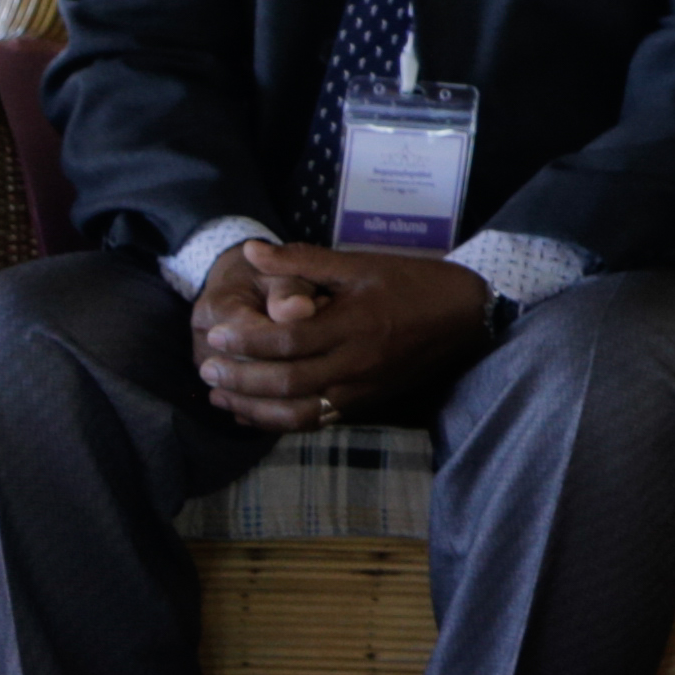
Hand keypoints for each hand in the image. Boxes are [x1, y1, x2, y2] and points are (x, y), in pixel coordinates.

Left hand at [192, 239, 492, 434]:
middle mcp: (356, 364)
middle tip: (208, 367)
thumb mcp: (360, 263)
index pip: (289, 341)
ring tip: (221, 395)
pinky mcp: (365, 404)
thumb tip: (252, 251)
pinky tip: (253, 414)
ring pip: (298, 412)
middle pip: (287, 382)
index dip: (247, 340)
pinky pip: (316, 422)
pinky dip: (279, 422)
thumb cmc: (413, 283)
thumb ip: (303, 261)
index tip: (217, 334)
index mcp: (354, 325)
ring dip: (254, 407)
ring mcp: (362, 389)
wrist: (466, 316)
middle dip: (241, 377)